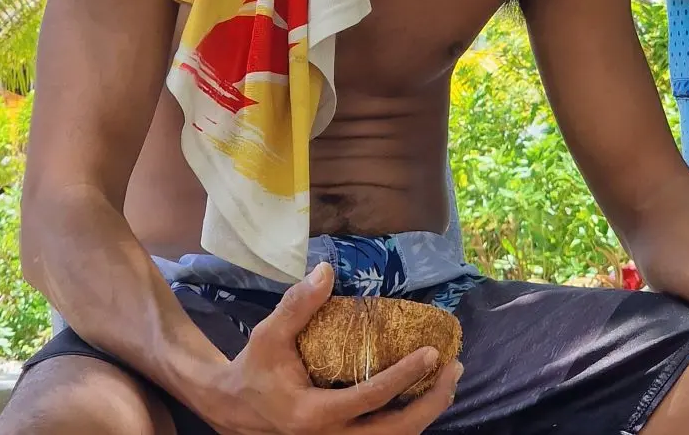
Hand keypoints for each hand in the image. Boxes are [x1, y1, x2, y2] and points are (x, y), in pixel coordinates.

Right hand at [197, 262, 462, 433]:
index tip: (431, 353)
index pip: (369, 399)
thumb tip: (326, 270)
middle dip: (431, 403)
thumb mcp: (268, 335)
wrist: (234, 409)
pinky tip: (425, 395)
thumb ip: (297, 305)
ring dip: (427, 412)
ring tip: (448, 381)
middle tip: (453, 369)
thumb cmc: (253, 370)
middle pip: (395, 432)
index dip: (404, 377)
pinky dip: (410, 419)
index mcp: (312, 414)